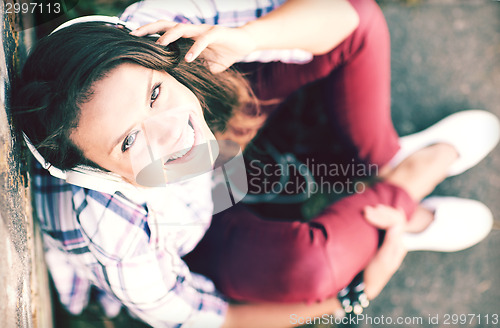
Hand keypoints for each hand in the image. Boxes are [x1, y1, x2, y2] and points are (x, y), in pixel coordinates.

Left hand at [130, 20, 256, 72]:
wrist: (244, 44)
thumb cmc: (222, 54)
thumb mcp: (204, 66)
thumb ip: (192, 71)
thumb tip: (179, 86)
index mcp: (186, 36)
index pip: (162, 31)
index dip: (147, 34)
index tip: (131, 41)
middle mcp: (191, 30)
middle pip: (165, 24)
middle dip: (149, 29)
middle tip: (134, 36)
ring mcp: (203, 30)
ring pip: (181, 27)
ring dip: (169, 37)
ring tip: (161, 47)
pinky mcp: (217, 33)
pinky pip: (203, 39)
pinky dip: (195, 49)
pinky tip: (189, 59)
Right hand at [362, 204, 406, 298]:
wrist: (366, 286)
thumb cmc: (373, 274)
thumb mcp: (382, 260)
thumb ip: (390, 243)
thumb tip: (396, 225)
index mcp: (399, 246)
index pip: (396, 223)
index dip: (382, 215)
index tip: (366, 214)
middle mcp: (397, 241)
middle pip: (395, 219)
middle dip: (381, 213)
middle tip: (365, 210)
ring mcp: (391, 241)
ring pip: (391, 220)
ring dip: (380, 214)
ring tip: (366, 210)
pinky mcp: (383, 242)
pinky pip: (385, 225)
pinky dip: (379, 218)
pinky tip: (377, 211)